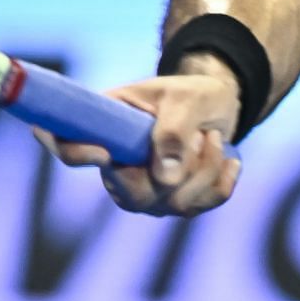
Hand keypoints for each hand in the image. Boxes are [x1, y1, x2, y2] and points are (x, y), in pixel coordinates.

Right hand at [31, 67, 242, 217]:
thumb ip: (173, 130)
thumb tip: (165, 179)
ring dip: (206, 168)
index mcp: (104, 130)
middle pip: (132, 195)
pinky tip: (231, 160)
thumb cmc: (191, 94)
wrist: (217, 106)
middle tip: (201, 135)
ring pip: (173, 203)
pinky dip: (222, 181)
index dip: (74, 154)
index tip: (103, 153)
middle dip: (179, 169)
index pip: (68, 149)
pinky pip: (200, 206)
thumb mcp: (186, 98)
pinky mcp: (174, 204)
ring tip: (212, 137)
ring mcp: (145, 192)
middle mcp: (117, 168)